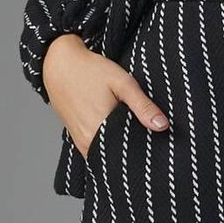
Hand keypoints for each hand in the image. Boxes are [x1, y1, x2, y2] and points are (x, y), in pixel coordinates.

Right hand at [42, 33, 168, 158]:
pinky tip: (117, 132)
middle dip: (133, 151)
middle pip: (117, 156)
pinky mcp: (77, 139)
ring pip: (106, 156)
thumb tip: (163, 126)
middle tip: (147, 138)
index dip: (144, 151)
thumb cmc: (92, 71)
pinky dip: (108, 145)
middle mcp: (88, 142)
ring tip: (133, 133)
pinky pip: (96, 150)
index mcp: (101, 130)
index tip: (155, 146)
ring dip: (120, 149)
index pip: (129, 155)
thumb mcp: (123, 83)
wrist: (60, 65)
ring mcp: (81, 143)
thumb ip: (143, 106)